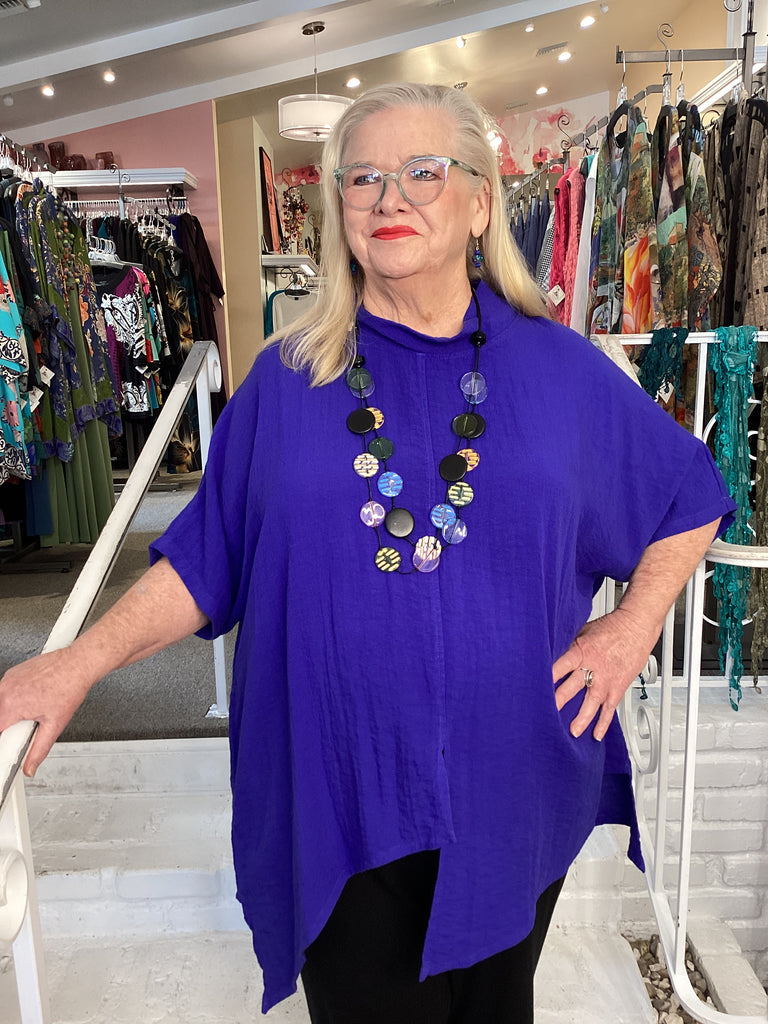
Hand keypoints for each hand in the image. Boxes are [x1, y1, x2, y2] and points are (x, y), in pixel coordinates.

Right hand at [0, 647, 93, 775]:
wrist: (78, 664)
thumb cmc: (69, 688)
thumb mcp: (54, 726)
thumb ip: (38, 750)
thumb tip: (29, 767)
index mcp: (12, 704)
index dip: (3, 741)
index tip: (10, 743)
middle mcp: (6, 689)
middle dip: (7, 726)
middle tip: (26, 726)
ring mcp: (8, 679)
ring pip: (1, 704)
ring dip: (10, 712)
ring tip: (33, 709)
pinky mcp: (13, 673)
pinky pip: (6, 691)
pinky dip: (14, 698)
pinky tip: (33, 698)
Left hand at [552, 608, 656, 740]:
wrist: (636, 626)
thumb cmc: (610, 627)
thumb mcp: (583, 631)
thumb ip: (569, 646)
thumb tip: (550, 654)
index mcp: (581, 651)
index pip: (561, 666)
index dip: (549, 677)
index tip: (535, 688)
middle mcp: (593, 667)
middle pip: (573, 686)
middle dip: (559, 701)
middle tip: (546, 715)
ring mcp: (606, 679)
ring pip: (592, 701)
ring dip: (582, 718)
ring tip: (572, 731)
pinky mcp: (618, 686)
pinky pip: (610, 707)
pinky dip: (604, 722)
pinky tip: (596, 734)